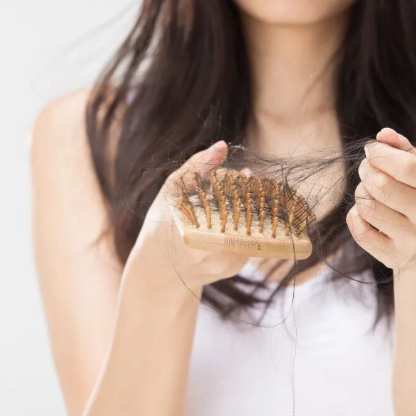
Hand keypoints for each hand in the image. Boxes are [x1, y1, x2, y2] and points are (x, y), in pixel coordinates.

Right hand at [127, 141, 248, 290]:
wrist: (160, 269)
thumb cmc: (163, 223)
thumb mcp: (172, 192)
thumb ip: (197, 167)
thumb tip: (222, 146)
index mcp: (189, 226)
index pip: (227, 202)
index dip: (241, 187)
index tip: (246, 175)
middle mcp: (208, 248)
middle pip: (245, 216)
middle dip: (252, 198)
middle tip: (255, 184)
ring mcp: (223, 261)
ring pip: (252, 229)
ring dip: (255, 211)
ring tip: (253, 196)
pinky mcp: (233, 268)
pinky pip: (251, 241)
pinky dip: (252, 225)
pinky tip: (245, 214)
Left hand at [346, 128, 415, 271]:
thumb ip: (401, 148)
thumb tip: (383, 135)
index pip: (408, 167)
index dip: (381, 154)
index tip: (371, 150)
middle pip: (382, 185)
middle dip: (366, 171)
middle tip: (366, 169)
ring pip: (368, 207)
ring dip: (361, 194)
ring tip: (368, 191)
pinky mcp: (396, 257)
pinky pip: (360, 232)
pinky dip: (355, 217)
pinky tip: (364, 213)